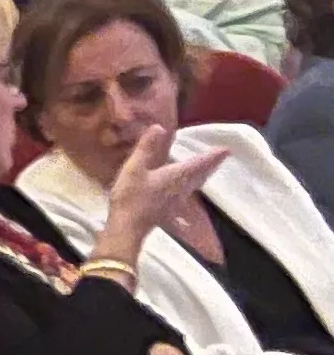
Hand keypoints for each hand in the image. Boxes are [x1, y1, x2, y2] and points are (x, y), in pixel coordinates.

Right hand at [99, 126, 225, 251]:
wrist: (128, 227)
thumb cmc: (131, 197)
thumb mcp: (134, 168)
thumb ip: (146, 148)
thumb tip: (159, 127)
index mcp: (175, 176)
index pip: (198, 164)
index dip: (212, 156)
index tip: (227, 150)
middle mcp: (181, 188)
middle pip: (200, 175)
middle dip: (211, 165)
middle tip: (222, 157)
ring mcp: (176, 200)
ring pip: (194, 185)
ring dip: (203, 175)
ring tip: (208, 170)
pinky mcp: (169, 208)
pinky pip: (186, 194)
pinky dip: (190, 188)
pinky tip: (187, 191)